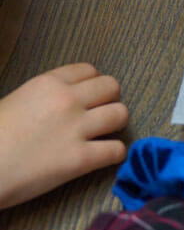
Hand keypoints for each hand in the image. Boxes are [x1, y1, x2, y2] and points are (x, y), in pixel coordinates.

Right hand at [0, 64, 127, 208]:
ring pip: (121, 114)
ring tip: (104, 134)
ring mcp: (75, 129)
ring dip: (116, 125)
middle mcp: (67, 100)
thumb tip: (63, 101)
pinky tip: (103, 157)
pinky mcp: (79, 159)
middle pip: (112, 87)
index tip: (88, 97)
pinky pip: (117, 150)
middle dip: (110, 100)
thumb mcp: (15, 101)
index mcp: (47, 83)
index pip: (89, 70)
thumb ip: (45, 96)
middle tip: (99, 115)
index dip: (92, 84)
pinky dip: (115, 154)